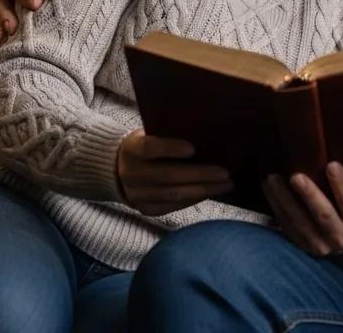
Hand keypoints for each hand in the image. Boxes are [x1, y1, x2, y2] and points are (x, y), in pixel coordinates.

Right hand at [116, 128, 233, 215]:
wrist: (117, 168)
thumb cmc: (144, 144)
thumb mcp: (147, 134)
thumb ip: (166, 134)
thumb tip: (201, 133)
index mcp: (130, 149)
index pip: (149, 148)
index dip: (169, 148)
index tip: (192, 148)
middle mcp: (130, 174)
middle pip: (167, 176)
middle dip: (199, 175)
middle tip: (224, 172)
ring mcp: (137, 195)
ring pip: (173, 195)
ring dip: (203, 190)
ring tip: (225, 184)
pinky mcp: (145, 209)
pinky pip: (173, 206)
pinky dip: (193, 199)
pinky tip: (209, 192)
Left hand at [262, 163, 342, 255]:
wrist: (341, 238)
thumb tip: (332, 153)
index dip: (341, 184)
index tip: (332, 165)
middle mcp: (340, 237)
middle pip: (323, 215)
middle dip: (309, 195)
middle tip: (296, 176)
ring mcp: (320, 244)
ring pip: (300, 221)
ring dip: (285, 199)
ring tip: (273, 178)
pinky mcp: (302, 245)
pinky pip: (287, 225)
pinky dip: (276, 206)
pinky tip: (268, 188)